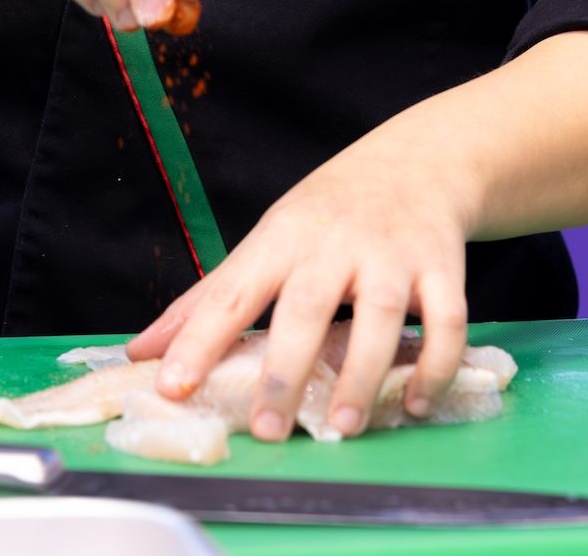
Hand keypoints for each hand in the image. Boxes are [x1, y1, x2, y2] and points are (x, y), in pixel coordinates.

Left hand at [126, 113, 478, 438]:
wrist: (417, 161)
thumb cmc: (328, 212)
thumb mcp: (267, 240)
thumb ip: (208, 300)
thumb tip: (139, 351)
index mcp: (281, 237)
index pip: (232, 292)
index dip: (199, 340)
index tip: (171, 386)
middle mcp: (335, 242)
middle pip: (306, 305)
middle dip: (285, 369)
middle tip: (268, 428)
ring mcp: (393, 254)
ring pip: (381, 317)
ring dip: (362, 375)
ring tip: (342, 425)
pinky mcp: (443, 266)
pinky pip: (448, 321)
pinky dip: (436, 366)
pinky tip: (415, 403)